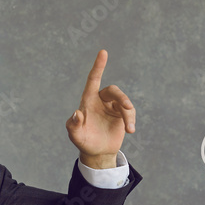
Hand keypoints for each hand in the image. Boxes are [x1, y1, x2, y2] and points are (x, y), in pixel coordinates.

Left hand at [65, 50, 135, 168]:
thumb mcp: (76, 135)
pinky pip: (129, 112)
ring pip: (124, 102)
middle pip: (113, 91)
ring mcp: (112, 106)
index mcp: (88, 100)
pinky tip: (130, 130)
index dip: (98, 66)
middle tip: (127, 108)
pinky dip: (131, 120)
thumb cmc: (83, 141)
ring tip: (129, 128)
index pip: (93, 79)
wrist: (98, 152)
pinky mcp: (122, 114)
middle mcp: (101, 100)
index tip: (103, 52)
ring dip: (128, 114)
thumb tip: (76, 113)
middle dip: (121, 97)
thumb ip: (73, 125)